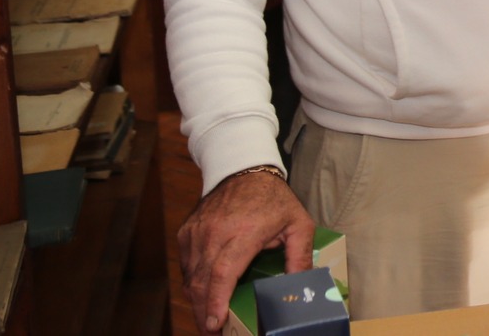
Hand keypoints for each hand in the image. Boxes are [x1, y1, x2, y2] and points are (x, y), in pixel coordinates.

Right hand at [178, 169, 314, 334]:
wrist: (242, 169)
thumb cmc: (273, 199)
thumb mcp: (298, 223)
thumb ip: (301, 256)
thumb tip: (303, 287)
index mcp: (244, 231)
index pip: (224, 271)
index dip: (217, 300)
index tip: (215, 323)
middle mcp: (216, 232)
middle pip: (202, 281)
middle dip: (204, 312)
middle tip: (212, 332)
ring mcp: (198, 232)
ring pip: (190, 276)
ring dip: (197, 301)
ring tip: (209, 319)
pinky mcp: (187, 232)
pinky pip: (185, 265)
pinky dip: (192, 283)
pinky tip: (203, 295)